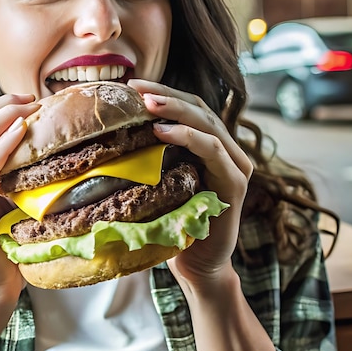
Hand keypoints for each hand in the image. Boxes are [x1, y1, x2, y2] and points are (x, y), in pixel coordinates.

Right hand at [0, 93, 38, 317]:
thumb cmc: (4, 249)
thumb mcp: (7, 204)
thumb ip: (11, 179)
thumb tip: (42, 151)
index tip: (28, 99)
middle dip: (3, 106)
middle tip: (33, 96)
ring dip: (4, 119)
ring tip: (30, 107)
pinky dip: (1, 148)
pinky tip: (21, 132)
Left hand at [128, 80, 252, 287]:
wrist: (195, 265)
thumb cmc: (172, 221)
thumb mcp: (160, 180)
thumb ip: (154, 153)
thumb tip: (116, 127)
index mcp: (210, 145)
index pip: (190, 108)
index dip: (164, 92)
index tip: (132, 85)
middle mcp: (227, 150)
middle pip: (200, 109)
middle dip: (167, 95)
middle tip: (137, 88)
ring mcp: (235, 166)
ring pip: (208, 124)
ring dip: (175, 110)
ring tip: (147, 104)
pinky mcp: (234, 184)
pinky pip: (213, 151)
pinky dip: (188, 137)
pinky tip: (162, 132)